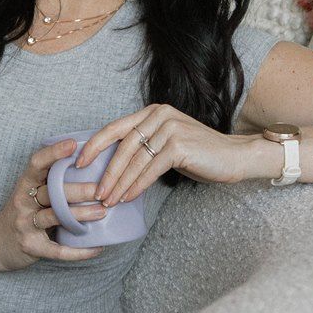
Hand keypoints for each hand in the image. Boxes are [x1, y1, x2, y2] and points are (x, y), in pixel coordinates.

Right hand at [0, 138, 110, 272]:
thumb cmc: (21, 213)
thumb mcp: (28, 193)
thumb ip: (49, 181)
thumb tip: (86, 164)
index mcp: (24, 185)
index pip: (36, 164)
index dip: (53, 153)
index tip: (74, 145)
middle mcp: (22, 203)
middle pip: (51, 192)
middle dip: (78, 190)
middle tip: (100, 189)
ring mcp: (26, 225)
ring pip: (55, 217)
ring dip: (81, 215)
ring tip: (102, 212)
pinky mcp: (32, 247)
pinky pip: (58, 250)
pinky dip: (80, 251)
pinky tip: (97, 247)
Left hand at [74, 106, 248, 203]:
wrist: (234, 157)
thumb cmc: (198, 155)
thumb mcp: (165, 144)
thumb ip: (143, 146)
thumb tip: (111, 167)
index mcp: (152, 111)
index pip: (115, 128)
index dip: (94, 146)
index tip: (79, 163)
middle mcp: (159, 115)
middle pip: (123, 146)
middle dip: (107, 172)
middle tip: (95, 192)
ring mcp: (170, 128)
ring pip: (136, 160)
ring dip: (120, 183)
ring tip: (109, 200)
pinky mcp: (179, 145)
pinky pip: (151, 169)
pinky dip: (137, 185)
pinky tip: (128, 198)